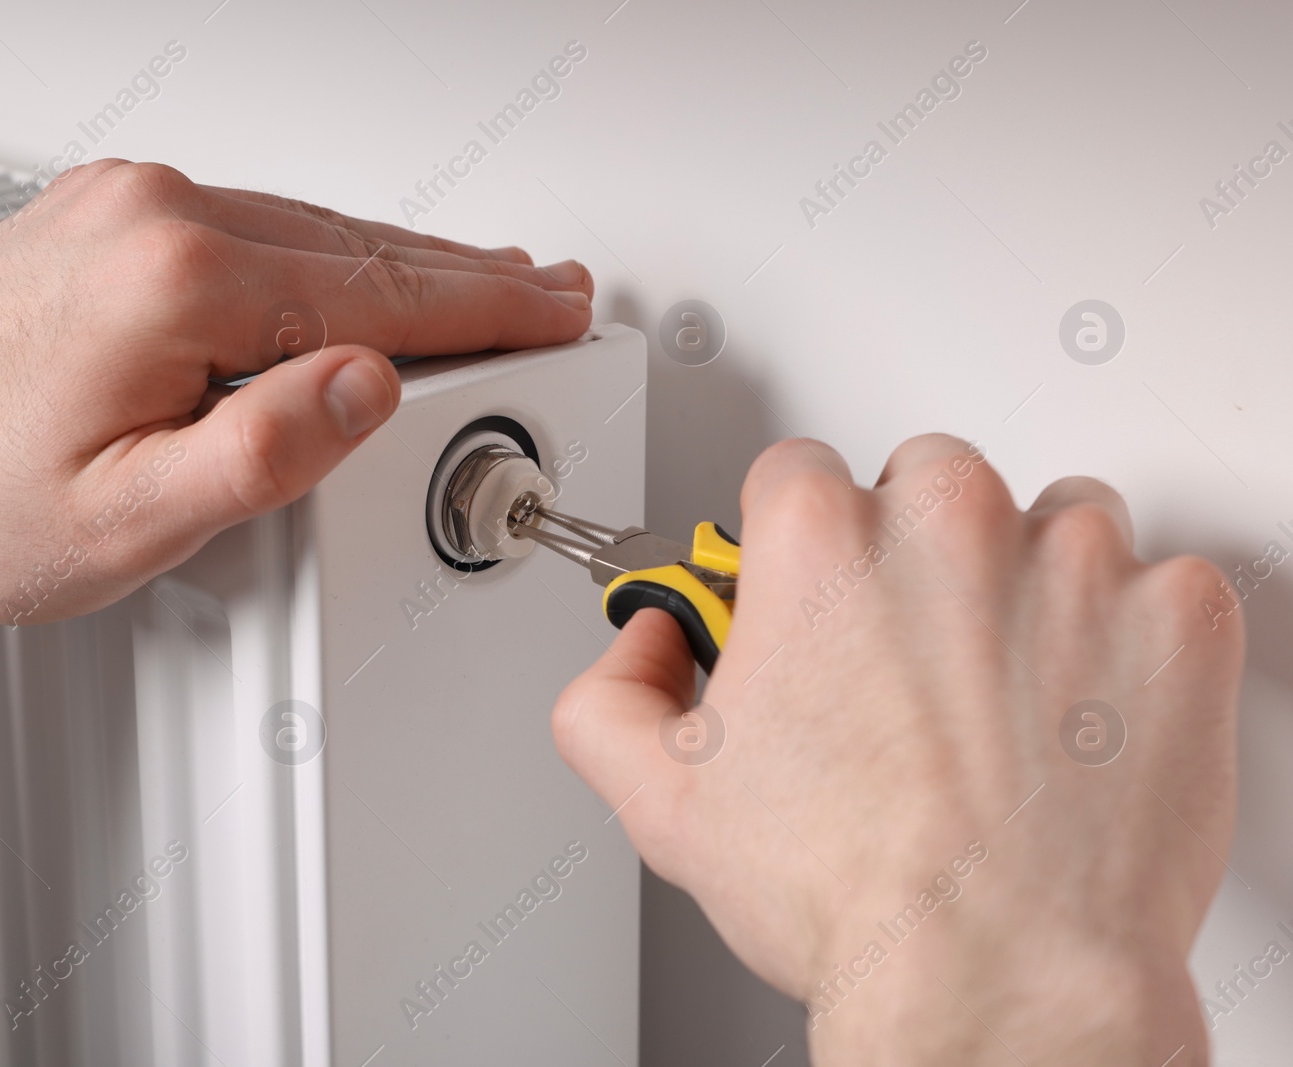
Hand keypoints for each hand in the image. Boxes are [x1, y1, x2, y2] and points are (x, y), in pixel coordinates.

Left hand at [0, 160, 592, 707]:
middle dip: (463, 276)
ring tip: (470, 289)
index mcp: (174, 281)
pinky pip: (251, 226)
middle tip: (543, 290)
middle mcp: (150, 216)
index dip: (486, 309)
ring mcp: (124, 206)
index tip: (555, 308)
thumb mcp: (136, 519)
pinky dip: (320, 256)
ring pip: (305, 231)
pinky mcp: (104, 219)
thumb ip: (269, 451)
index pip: (379, 295)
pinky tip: (351, 279)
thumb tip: (374, 384)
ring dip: (396, 266)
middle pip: (354, 246)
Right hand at [552, 434, 1243, 1065]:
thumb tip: (642, 644)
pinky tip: (1083, 712)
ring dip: (1027, 582)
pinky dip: (1129, 637)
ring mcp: (1076, 563)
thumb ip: (608, 695)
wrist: (999, 980)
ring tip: (1001, 692)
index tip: (811, 589)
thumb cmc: (855, 893)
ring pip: (1050, 519)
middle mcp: (948, 524)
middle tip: (909, 657)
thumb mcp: (661, 801)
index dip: (794, 543)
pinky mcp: (1177, 617)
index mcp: (819, 541)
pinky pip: (1159, 583)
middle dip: (912, 554)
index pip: (796, 476)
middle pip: (925, 482)